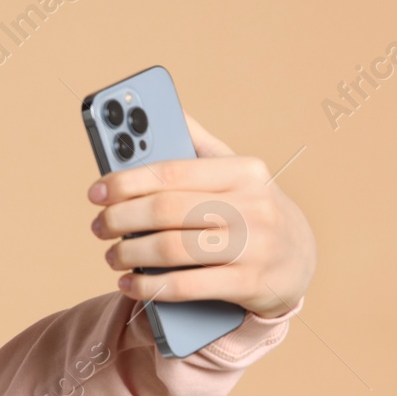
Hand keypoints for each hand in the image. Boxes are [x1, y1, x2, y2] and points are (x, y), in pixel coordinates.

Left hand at [87, 111, 315, 318]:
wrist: (301, 262)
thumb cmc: (251, 211)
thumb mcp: (237, 175)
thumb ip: (200, 146)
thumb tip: (165, 108)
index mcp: (243, 171)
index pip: (171, 172)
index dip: (126, 182)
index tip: (95, 192)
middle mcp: (252, 205)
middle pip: (166, 211)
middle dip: (120, 219)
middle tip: (98, 227)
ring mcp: (253, 246)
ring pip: (171, 249)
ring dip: (129, 254)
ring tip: (112, 256)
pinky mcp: (249, 283)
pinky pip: (186, 287)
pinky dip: (149, 287)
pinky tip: (130, 284)